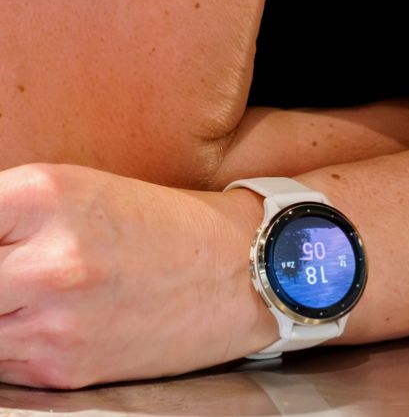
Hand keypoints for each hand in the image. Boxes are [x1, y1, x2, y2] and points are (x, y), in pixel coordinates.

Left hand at [0, 163, 273, 388]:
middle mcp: (45, 258)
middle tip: (6, 271)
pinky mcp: (58, 368)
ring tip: (22, 289)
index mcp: (45, 193)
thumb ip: (2, 215)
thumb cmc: (153, 221)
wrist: (236, 270)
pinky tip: (32, 321)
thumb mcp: (74, 189)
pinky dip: (3, 341)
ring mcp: (51, 320)